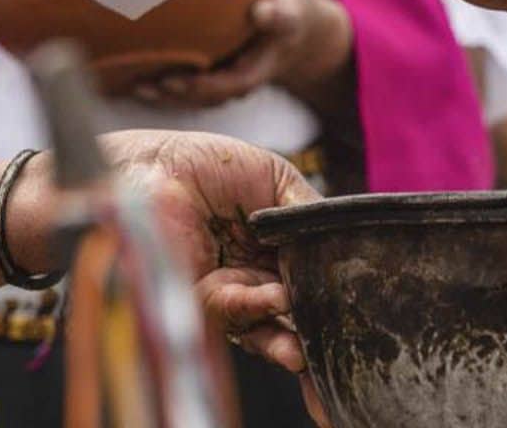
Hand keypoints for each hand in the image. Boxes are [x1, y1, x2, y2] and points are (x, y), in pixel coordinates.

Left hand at [0, 131, 330, 421]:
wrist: (145, 166)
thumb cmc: (201, 163)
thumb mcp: (272, 177)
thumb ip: (307, 209)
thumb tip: (341, 241)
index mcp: (275, 246)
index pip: (312, 275)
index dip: (334, 293)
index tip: (361, 307)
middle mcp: (255, 274)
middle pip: (297, 310)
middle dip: (317, 331)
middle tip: (342, 336)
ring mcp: (229, 292)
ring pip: (270, 325)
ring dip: (292, 337)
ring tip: (309, 342)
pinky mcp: (200, 302)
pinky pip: (236, 314)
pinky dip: (259, 311)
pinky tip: (277, 300)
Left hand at [129, 0, 353, 111]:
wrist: (289, 28)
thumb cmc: (285, 11)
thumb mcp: (289, 10)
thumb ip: (279, 13)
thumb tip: (263, 10)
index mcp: (260, 67)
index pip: (236, 84)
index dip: (208, 87)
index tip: (181, 81)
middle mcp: (239, 80)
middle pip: (208, 97)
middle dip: (178, 95)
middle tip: (151, 85)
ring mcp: (223, 81)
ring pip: (193, 97)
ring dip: (164, 96)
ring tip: (136, 86)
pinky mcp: (207, 76)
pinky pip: (184, 89)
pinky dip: (160, 87)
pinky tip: (133, 79)